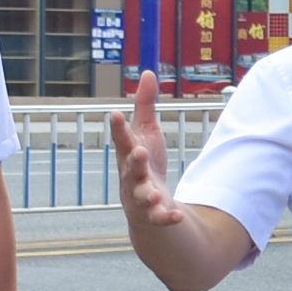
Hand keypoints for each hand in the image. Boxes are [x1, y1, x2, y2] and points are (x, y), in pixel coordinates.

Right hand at [111, 70, 188, 232]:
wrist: (146, 205)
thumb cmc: (144, 164)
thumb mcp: (147, 132)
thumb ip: (146, 105)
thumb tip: (148, 72)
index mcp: (128, 155)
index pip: (122, 140)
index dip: (118, 128)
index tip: (115, 114)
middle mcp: (131, 177)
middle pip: (130, 169)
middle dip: (134, 161)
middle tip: (139, 151)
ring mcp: (141, 197)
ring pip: (141, 197)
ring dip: (147, 195)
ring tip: (154, 193)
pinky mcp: (154, 215)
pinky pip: (159, 218)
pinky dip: (166, 218)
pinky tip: (176, 215)